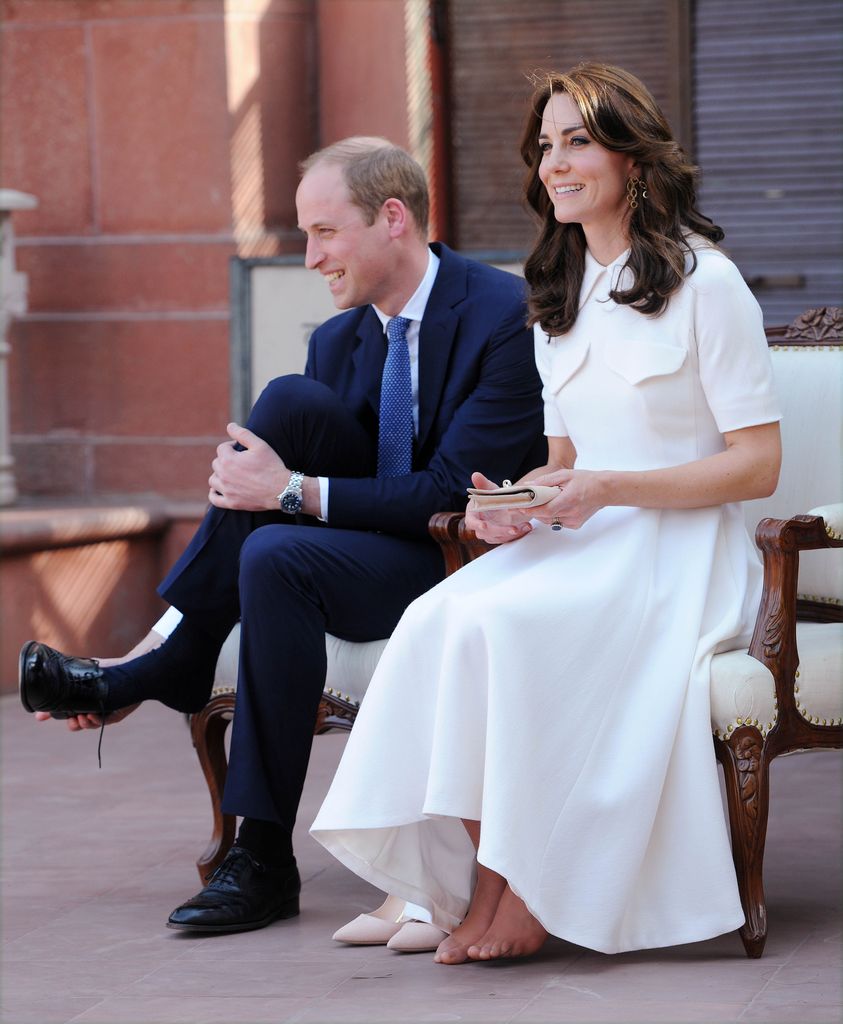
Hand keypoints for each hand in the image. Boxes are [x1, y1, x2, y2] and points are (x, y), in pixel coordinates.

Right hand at [30, 630, 161, 731]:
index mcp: (83, 702)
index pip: (68, 715)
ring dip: (84, 723)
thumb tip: (44, 685)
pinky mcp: (115, 714)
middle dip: (73, 724)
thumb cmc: (104, 671)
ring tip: (80, 717)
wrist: (128, 667)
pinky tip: (91, 715)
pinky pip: (103, 722)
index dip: (59, 717)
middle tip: (71, 719)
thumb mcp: (81, 675)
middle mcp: (93, 709)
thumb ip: (64, 682)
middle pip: (78, 724)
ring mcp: (104, 713)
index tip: (46, 716)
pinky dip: (96, 720)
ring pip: (90, 725)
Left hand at [209, 423, 288, 510]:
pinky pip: (214, 499)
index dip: (232, 446)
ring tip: (231, 474)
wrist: (282, 490)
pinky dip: (214, 493)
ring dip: (219, 475)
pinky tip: (219, 489)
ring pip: (213, 480)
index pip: (222, 448)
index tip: (243, 450)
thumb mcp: (260, 445)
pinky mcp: (231, 503)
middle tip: (241, 462)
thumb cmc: (272, 466)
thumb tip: (229, 426)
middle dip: (226, 460)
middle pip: (216, 463)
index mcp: (228, 459)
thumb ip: (242, 433)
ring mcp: (226, 490)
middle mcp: (223, 475)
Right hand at [464, 472, 534, 544]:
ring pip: (500, 537)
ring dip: (513, 533)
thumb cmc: (494, 497)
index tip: (484, 525)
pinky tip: (526, 527)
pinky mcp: (501, 537)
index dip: (477, 524)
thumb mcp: (490, 489)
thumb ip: (482, 483)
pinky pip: (509, 538)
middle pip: (487, 533)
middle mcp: (480, 526)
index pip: (471, 522)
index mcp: (473, 515)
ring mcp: (490, 534)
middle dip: (501, 531)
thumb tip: (475, 475)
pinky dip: (519, 533)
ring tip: (525, 525)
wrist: (505, 504)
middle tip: (513, 528)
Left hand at [527, 467, 604, 528]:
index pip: (546, 510)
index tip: (521, 507)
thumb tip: (529, 485)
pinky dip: (553, 516)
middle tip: (526, 504)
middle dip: (534, 511)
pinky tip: (556, 507)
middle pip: (546, 517)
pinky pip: (558, 523)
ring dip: (543, 514)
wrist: (604, 490)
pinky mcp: (575, 525)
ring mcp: (574, 521)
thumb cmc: (586, 480)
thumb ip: (545, 481)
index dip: (532, 510)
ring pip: (550, 521)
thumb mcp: (565, 475)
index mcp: (569, 499)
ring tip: (542, 503)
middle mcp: (572, 512)